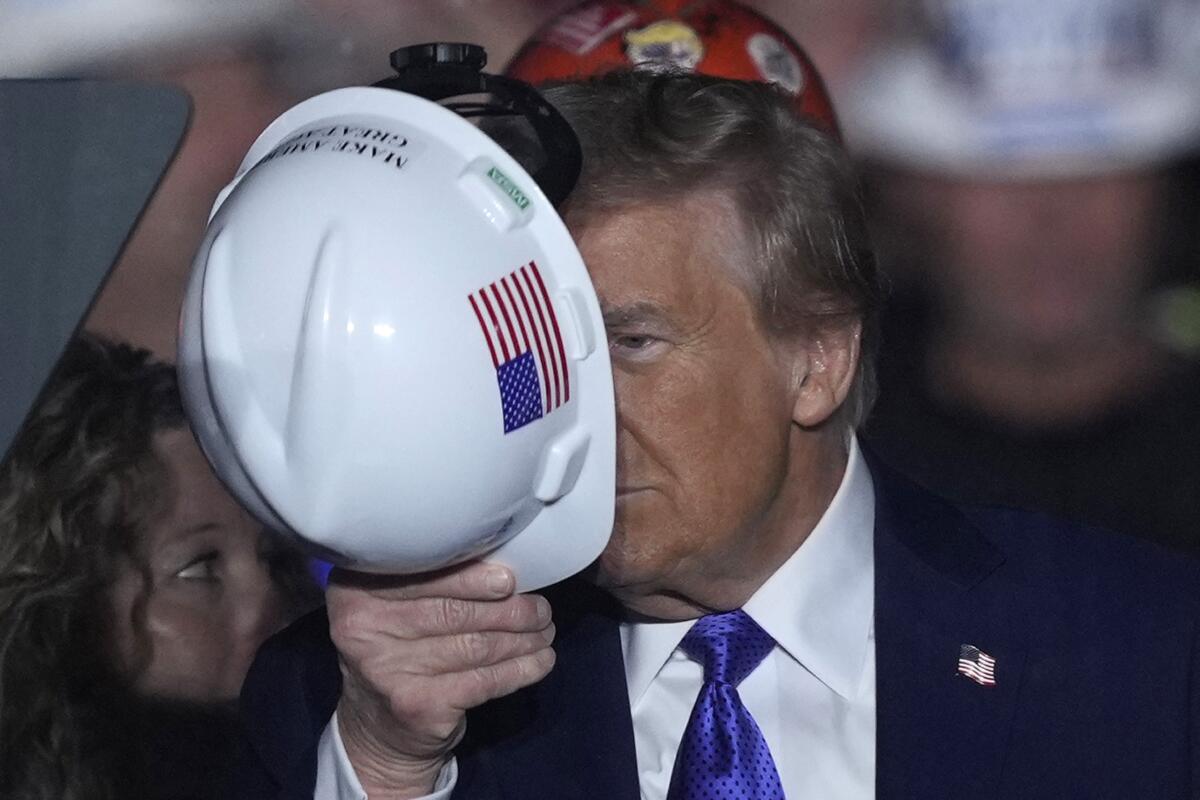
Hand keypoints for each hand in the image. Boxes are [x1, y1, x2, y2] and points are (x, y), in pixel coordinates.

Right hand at [327, 562, 554, 798]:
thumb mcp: (393, 608)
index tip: (511, 579)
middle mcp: (362, 629)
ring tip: (544, 631)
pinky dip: (520, 669)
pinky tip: (540, 661)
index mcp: (354, 591)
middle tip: (541, 609)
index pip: (423, 576)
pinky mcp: (416, 705)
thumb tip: (506, 566)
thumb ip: (429, 582)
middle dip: (509, 609)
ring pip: (475, 645)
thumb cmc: (398, 650)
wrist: (378, 729)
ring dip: (521, 638)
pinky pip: (484, 680)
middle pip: (454, 612)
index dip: (473, 577)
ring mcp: (387, 670)